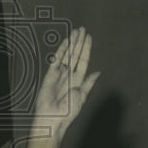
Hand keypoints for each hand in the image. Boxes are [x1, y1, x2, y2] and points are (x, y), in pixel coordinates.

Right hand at [33, 27, 99, 142]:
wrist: (53, 119)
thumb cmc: (68, 111)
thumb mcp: (82, 96)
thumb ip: (88, 83)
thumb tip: (97, 72)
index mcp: (78, 79)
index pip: (83, 60)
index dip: (86, 49)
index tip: (89, 37)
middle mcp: (69, 74)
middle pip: (75, 55)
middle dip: (79, 42)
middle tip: (82, 29)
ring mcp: (59, 74)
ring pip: (67, 55)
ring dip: (71, 44)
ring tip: (75, 32)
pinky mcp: (50, 75)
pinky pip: (56, 60)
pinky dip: (61, 51)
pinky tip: (66, 42)